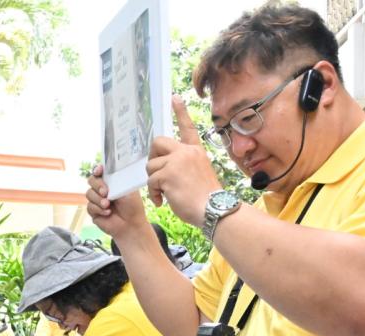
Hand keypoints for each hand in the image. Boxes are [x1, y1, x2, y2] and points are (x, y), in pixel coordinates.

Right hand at [86, 164, 155, 244]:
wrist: (131, 224)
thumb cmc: (132, 207)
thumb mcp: (127, 189)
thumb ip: (116, 180)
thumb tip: (105, 175)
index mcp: (111, 182)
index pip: (100, 172)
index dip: (97, 169)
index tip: (99, 171)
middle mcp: (102, 190)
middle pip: (91, 180)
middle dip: (98, 185)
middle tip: (106, 192)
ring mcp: (97, 200)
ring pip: (89, 194)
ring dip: (98, 199)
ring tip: (108, 205)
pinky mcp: (93, 211)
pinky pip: (90, 207)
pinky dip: (98, 209)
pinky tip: (108, 213)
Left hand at [144, 96, 222, 227]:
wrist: (214, 209)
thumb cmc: (206, 199)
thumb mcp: (198, 174)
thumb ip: (184, 166)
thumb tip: (165, 169)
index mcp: (196, 151)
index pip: (187, 127)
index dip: (180, 112)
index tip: (174, 98)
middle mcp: (186, 152)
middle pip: (158, 142)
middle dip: (152, 157)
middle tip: (155, 172)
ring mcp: (177, 161)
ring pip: (151, 165)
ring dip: (153, 181)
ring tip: (163, 193)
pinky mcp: (168, 174)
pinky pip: (151, 181)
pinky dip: (153, 193)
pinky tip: (162, 201)